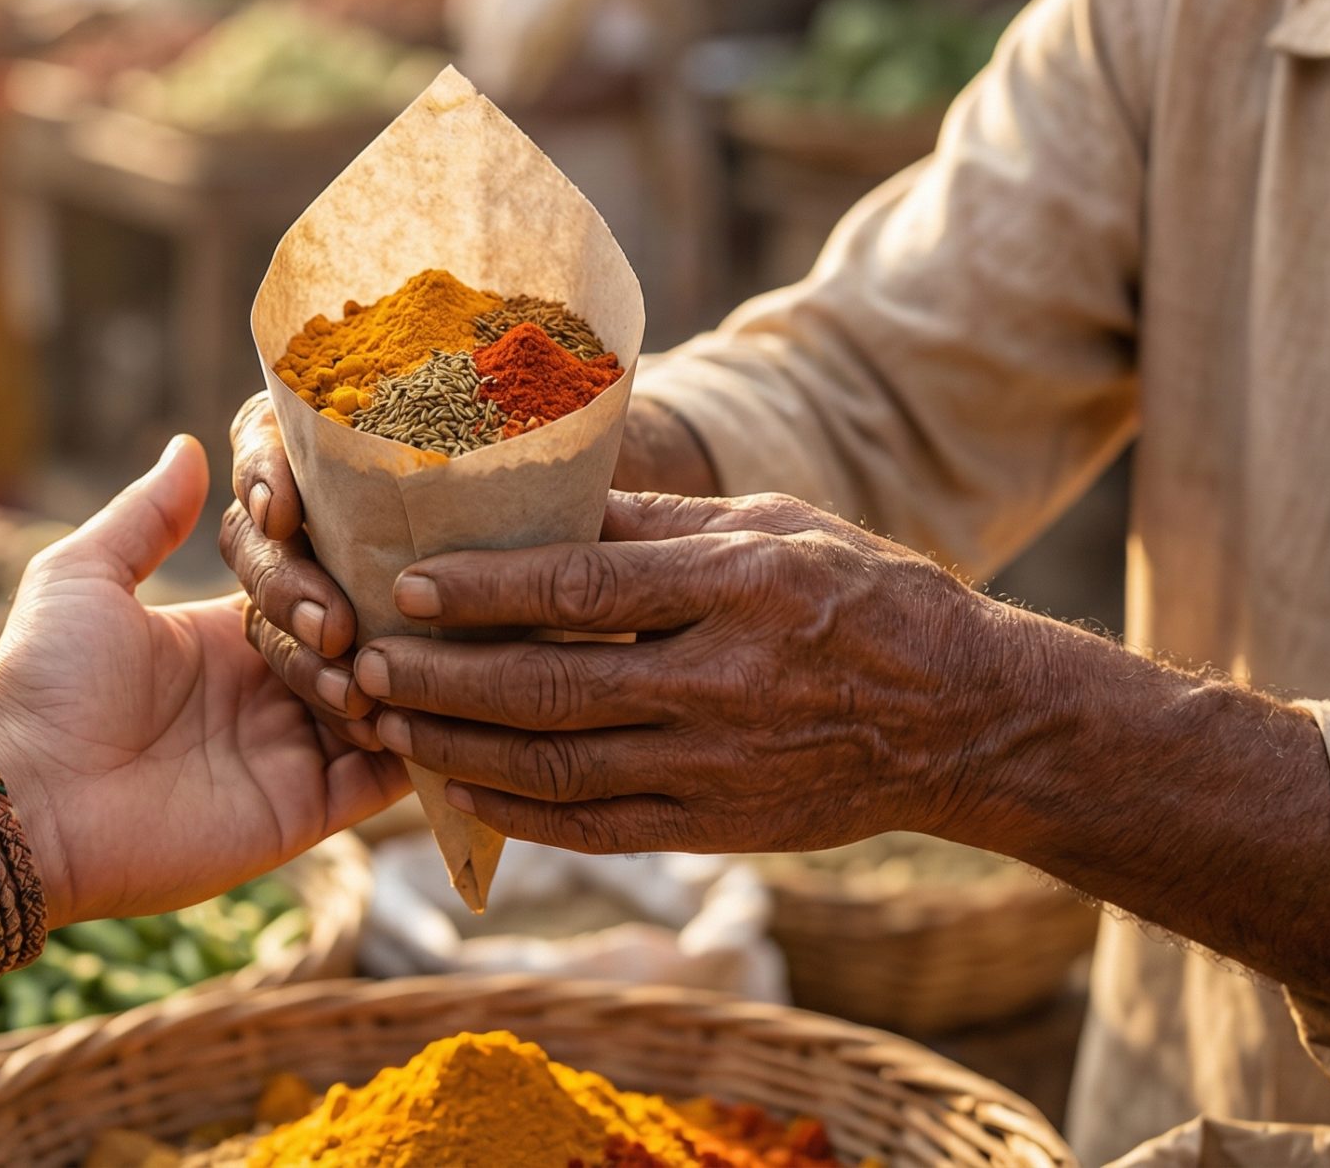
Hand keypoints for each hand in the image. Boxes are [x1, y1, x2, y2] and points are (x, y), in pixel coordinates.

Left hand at [0, 436, 408, 924]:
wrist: (29, 799)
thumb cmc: (43, 683)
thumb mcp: (83, 576)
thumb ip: (144, 515)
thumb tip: (190, 444)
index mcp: (220, 636)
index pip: (303, 582)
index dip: (311, 563)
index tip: (307, 544)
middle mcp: (263, 692)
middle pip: (349, 638)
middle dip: (348, 621)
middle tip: (330, 625)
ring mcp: (288, 754)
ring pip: (377, 700)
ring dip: (378, 676)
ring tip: (355, 666)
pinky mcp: (303, 812)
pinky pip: (382, 780)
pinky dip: (406, 747)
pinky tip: (397, 712)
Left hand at [346, 490, 1023, 855]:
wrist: (965, 720)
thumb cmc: (865, 597)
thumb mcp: (775, 527)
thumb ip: (659, 525)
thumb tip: (543, 499)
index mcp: (737, 589)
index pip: (584, 591)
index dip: (486, 592)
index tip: (407, 585)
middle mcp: (723, 683)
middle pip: (553, 689)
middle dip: (444, 684)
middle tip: (364, 669)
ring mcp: (720, 767)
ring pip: (561, 769)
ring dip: (461, 754)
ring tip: (387, 729)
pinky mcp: (720, 829)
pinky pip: (600, 830)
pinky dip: (523, 816)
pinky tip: (464, 794)